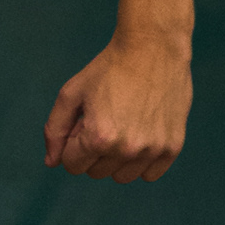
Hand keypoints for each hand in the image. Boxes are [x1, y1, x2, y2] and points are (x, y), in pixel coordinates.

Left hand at [43, 34, 189, 182]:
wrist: (153, 47)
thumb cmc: (108, 68)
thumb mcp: (71, 93)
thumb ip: (55, 130)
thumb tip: (51, 163)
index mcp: (99, 137)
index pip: (71, 165)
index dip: (73, 142)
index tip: (85, 120)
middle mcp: (127, 149)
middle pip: (95, 172)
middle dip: (92, 150)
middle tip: (105, 118)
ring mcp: (153, 150)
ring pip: (122, 177)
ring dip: (117, 158)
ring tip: (124, 125)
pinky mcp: (172, 147)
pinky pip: (150, 174)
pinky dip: (142, 161)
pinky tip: (141, 133)